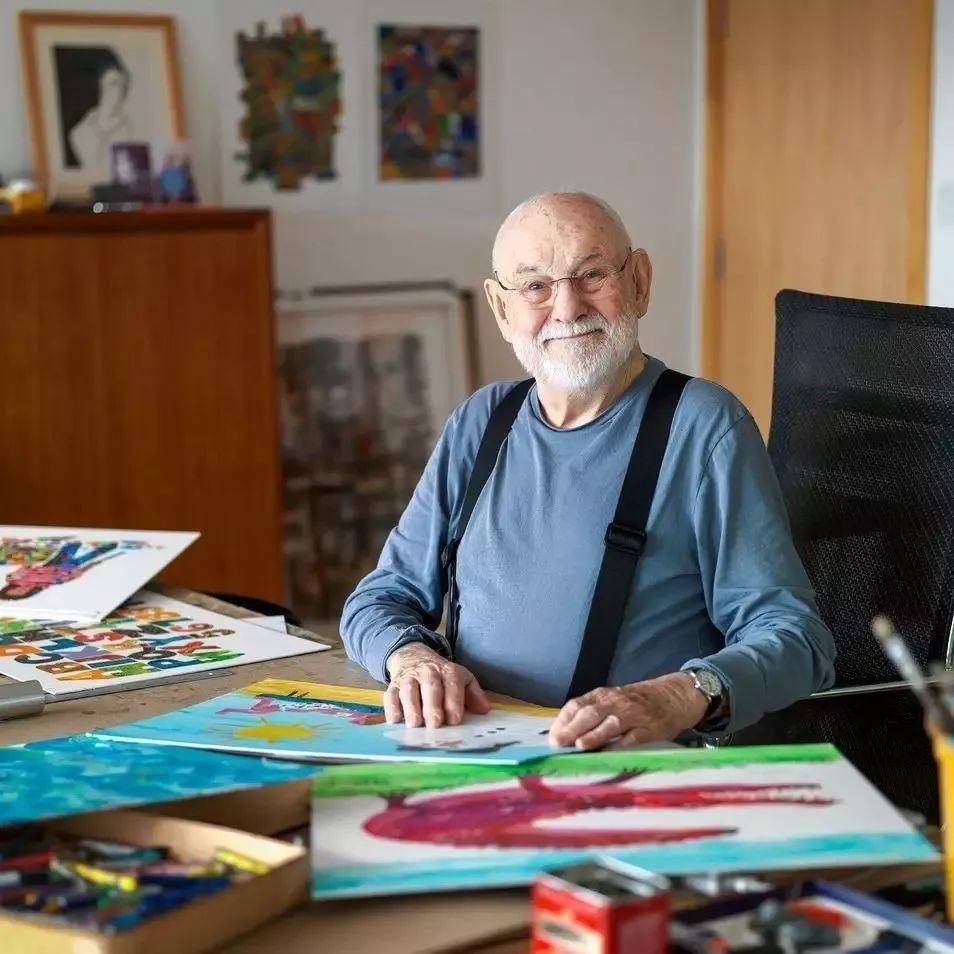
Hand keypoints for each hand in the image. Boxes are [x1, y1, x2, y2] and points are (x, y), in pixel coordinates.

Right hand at [384, 642, 490, 728]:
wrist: (413, 657)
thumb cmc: (442, 676)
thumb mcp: (462, 679)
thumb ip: (474, 694)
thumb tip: (484, 710)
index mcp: (448, 671)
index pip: (452, 684)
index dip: (454, 701)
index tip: (454, 719)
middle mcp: (428, 672)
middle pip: (430, 686)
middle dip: (432, 705)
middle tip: (435, 723)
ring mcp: (409, 678)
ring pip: (409, 690)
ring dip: (411, 707)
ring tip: (415, 724)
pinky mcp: (393, 685)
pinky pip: (390, 695)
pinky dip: (391, 707)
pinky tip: (395, 720)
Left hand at [548, 673, 708, 749]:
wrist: (673, 696)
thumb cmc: (636, 701)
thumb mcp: (612, 700)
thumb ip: (591, 713)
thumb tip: (564, 733)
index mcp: (602, 695)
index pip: (577, 704)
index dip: (563, 720)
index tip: (552, 736)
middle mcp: (615, 702)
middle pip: (591, 713)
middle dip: (573, 728)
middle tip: (559, 743)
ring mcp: (633, 715)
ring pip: (610, 724)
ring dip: (594, 735)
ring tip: (580, 745)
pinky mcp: (649, 728)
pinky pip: (632, 737)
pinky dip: (619, 744)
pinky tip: (608, 753)